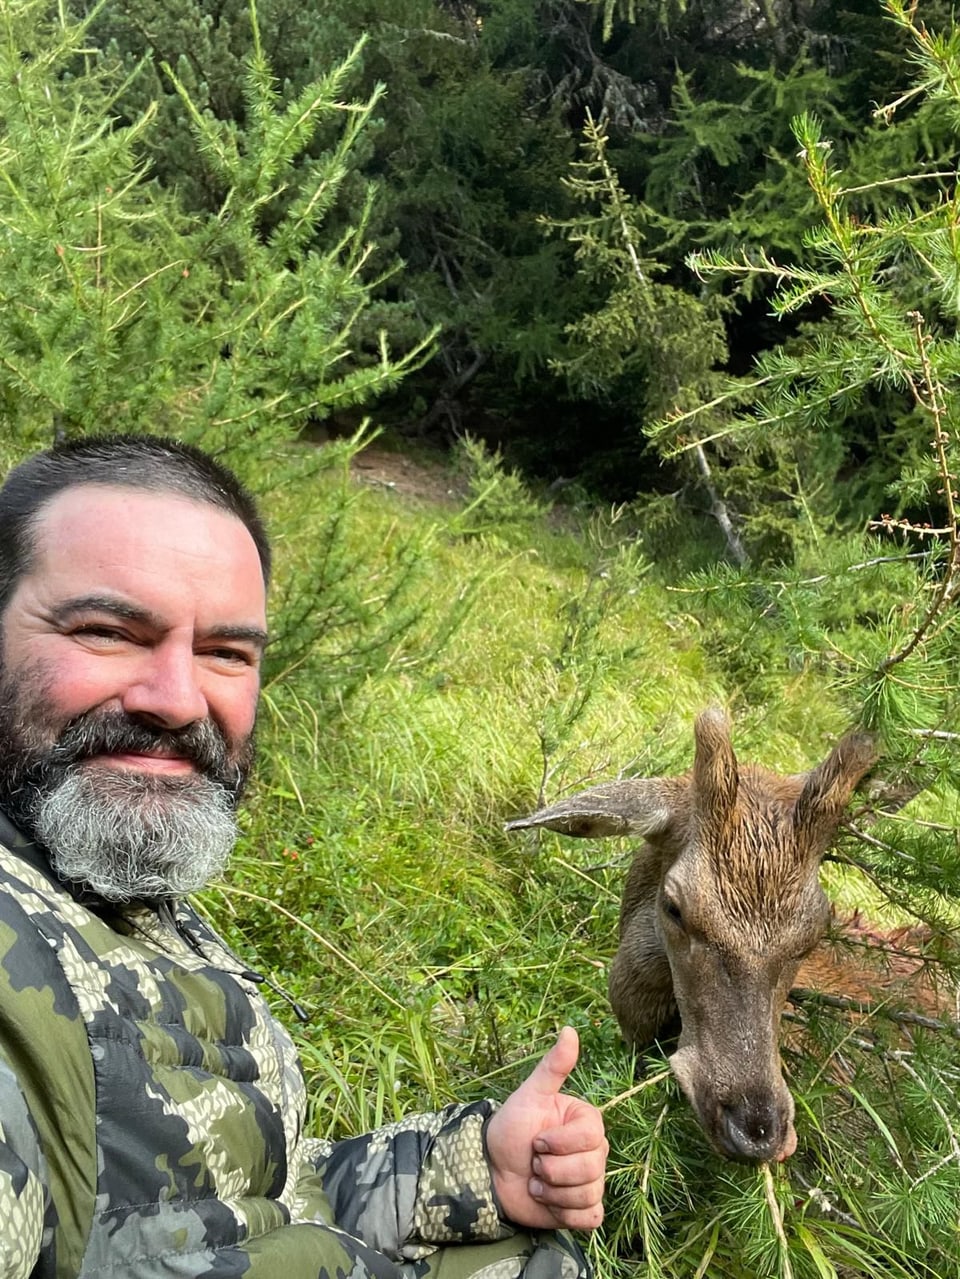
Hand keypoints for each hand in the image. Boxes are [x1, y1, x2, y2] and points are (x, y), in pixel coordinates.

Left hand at [485, 1026, 606, 1231]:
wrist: (491, 1170)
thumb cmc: (511, 1128)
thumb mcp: (529, 1095)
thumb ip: (552, 1067)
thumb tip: (570, 1029)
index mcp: (587, 1122)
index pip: (591, 1138)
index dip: (559, 1143)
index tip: (536, 1140)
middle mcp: (594, 1152)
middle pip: (592, 1169)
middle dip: (553, 1170)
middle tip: (534, 1163)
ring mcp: (590, 1182)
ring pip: (589, 1194)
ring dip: (553, 1193)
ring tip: (536, 1182)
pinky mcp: (582, 1210)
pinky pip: (590, 1218)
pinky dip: (565, 1214)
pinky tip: (547, 1203)